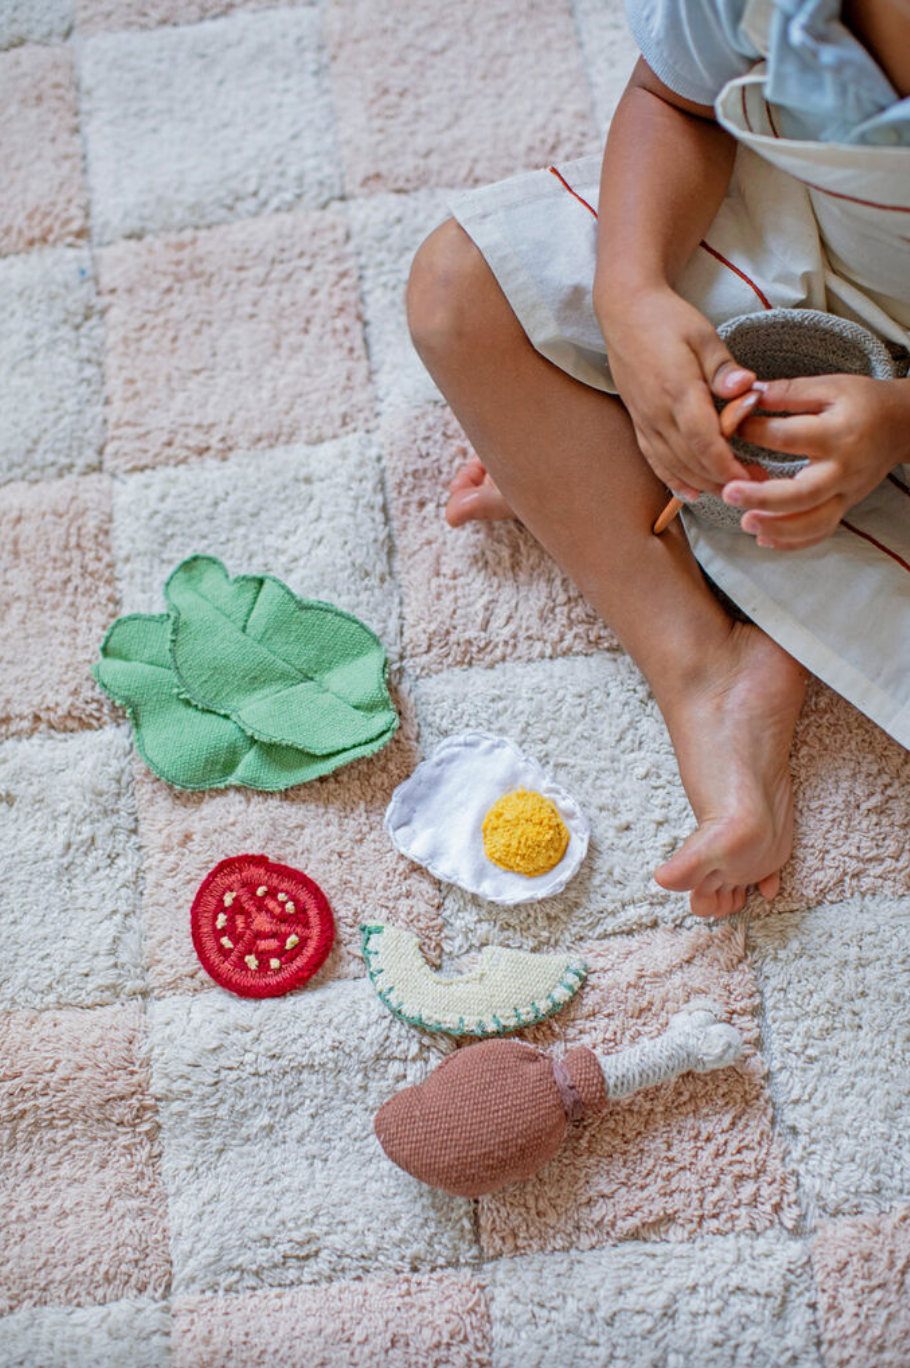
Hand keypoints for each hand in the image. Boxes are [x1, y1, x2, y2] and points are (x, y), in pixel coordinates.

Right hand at [600, 286, 756, 497]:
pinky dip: (674, 480)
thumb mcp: (704, 335)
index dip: (729, 466)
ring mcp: (645, 421)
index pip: (705, 442)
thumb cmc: (668, 320)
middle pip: (692, 462)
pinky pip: (655, 461)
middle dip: (724, 481)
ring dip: (704, 485)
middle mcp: (658, 413)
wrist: (625, 312)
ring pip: (675, 467)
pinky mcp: (639, 423)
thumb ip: (724, 368)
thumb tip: (749, 388)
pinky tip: (693, 493)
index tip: (754, 478)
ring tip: (734, 493)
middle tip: (757, 489)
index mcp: (678, 390)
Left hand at [721, 375, 909, 550]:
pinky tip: (763, 539)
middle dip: (763, 497)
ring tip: (745, 522)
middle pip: (803, 494)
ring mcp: (846, 493)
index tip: (731, 428)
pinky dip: (792, 542)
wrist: (901, 426)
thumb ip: (789, 392)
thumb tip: (747, 394)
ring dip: (777, 528)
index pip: (789, 438)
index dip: (756, 433)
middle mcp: (843, 469)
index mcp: (837, 434)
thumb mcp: (830, 386)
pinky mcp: (844, 507)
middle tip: (729, 493)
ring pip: (813, 522)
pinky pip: (821, 532)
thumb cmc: (862, 403)